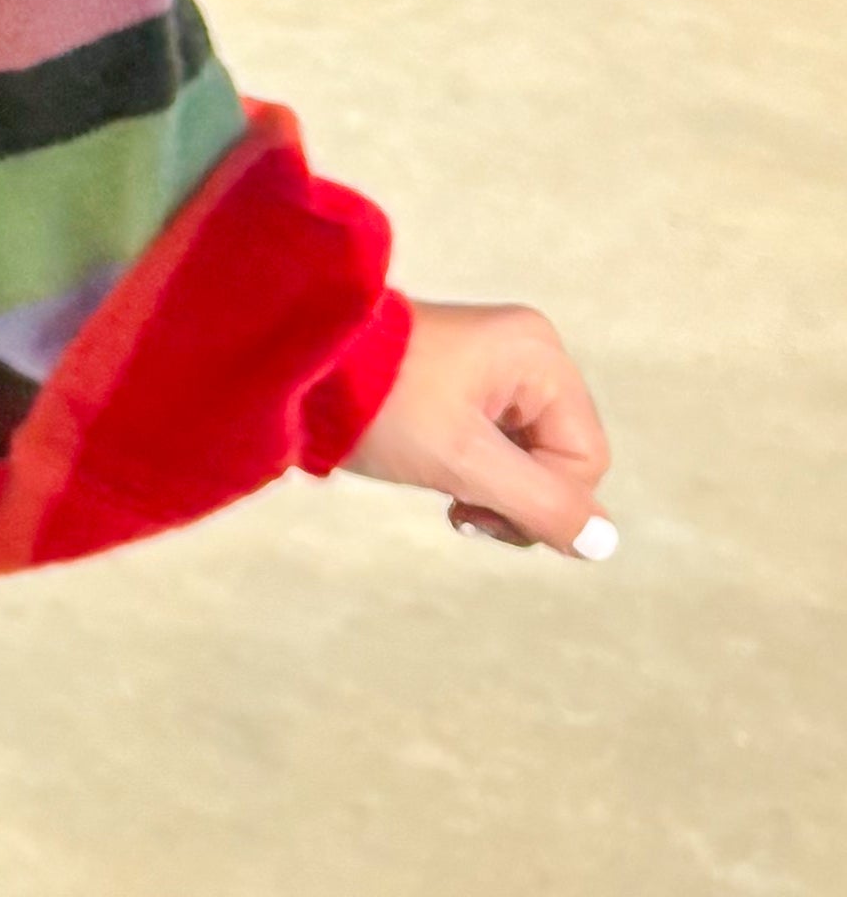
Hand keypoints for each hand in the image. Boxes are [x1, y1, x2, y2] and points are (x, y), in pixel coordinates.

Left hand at [333, 296, 616, 559]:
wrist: (292, 367)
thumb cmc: (377, 404)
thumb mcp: (461, 462)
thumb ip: (537, 505)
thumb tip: (604, 545)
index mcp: (539, 355)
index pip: (585, 458)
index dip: (545, 501)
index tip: (478, 512)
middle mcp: (526, 351)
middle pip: (560, 457)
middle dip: (517, 498)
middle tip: (462, 512)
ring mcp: (496, 365)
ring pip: (528, 456)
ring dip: (494, 490)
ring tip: (449, 498)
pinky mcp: (464, 383)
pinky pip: (498, 444)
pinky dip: (475, 472)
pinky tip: (442, 481)